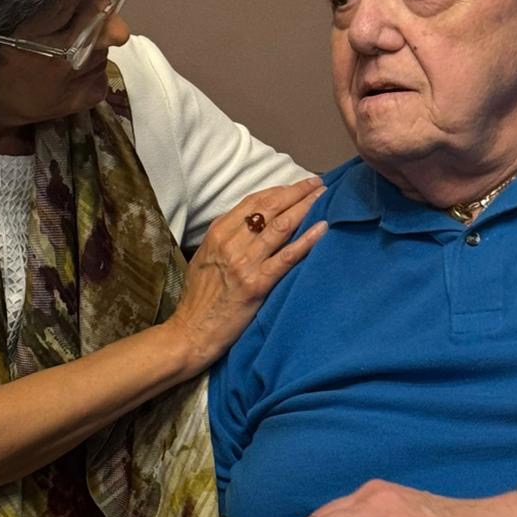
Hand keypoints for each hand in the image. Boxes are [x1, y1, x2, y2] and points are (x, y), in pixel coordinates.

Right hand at [172, 178, 326, 370]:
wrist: (190, 333)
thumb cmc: (200, 298)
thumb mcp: (206, 257)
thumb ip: (226, 238)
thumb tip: (253, 223)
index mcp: (217, 233)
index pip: (254, 202)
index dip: (280, 190)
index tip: (299, 184)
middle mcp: (230, 243)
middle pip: (269, 208)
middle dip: (297, 192)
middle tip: (318, 183)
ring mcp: (244, 263)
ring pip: (280, 227)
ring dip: (305, 208)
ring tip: (325, 197)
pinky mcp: (257, 284)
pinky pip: (287, 257)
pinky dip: (307, 240)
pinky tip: (322, 228)